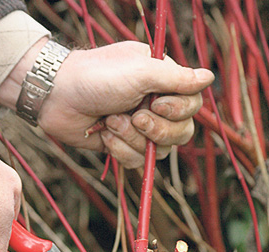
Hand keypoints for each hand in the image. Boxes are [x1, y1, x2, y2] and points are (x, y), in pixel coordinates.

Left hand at [0, 40, 213, 168]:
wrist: (57, 97)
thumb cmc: (97, 77)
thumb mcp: (141, 72)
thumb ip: (177, 78)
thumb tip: (210, 77)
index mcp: (163, 82)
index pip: (193, 105)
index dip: (178, 111)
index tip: (157, 104)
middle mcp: (156, 106)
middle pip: (181, 133)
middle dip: (156, 130)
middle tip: (135, 117)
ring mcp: (140, 129)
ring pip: (159, 151)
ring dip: (132, 139)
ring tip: (111, 121)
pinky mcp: (123, 146)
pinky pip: (138, 162)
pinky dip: (120, 150)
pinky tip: (104, 133)